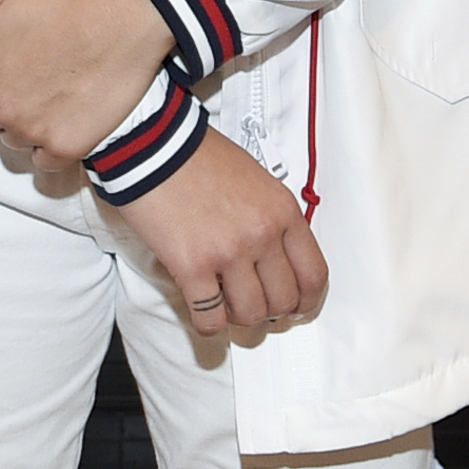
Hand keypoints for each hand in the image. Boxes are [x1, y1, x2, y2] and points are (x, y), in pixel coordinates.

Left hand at [0, 0, 174, 168]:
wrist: (129, 11)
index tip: (4, 57)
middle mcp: (0, 111)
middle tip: (30, 69)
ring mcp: (34, 133)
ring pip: (11, 142)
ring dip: (22, 123)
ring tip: (50, 88)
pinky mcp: (68, 147)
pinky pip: (42, 161)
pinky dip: (49, 143)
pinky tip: (65, 112)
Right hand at [110, 130, 328, 340]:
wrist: (154, 145)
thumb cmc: (198, 156)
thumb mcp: (256, 178)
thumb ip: (272, 216)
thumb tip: (276, 254)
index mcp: (282, 211)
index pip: (313, 273)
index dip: (307, 299)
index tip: (297, 306)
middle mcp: (262, 234)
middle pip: (284, 300)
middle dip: (271, 310)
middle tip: (256, 304)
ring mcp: (228, 252)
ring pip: (251, 315)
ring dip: (239, 315)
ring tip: (225, 302)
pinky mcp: (192, 267)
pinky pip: (210, 318)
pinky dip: (208, 322)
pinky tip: (202, 309)